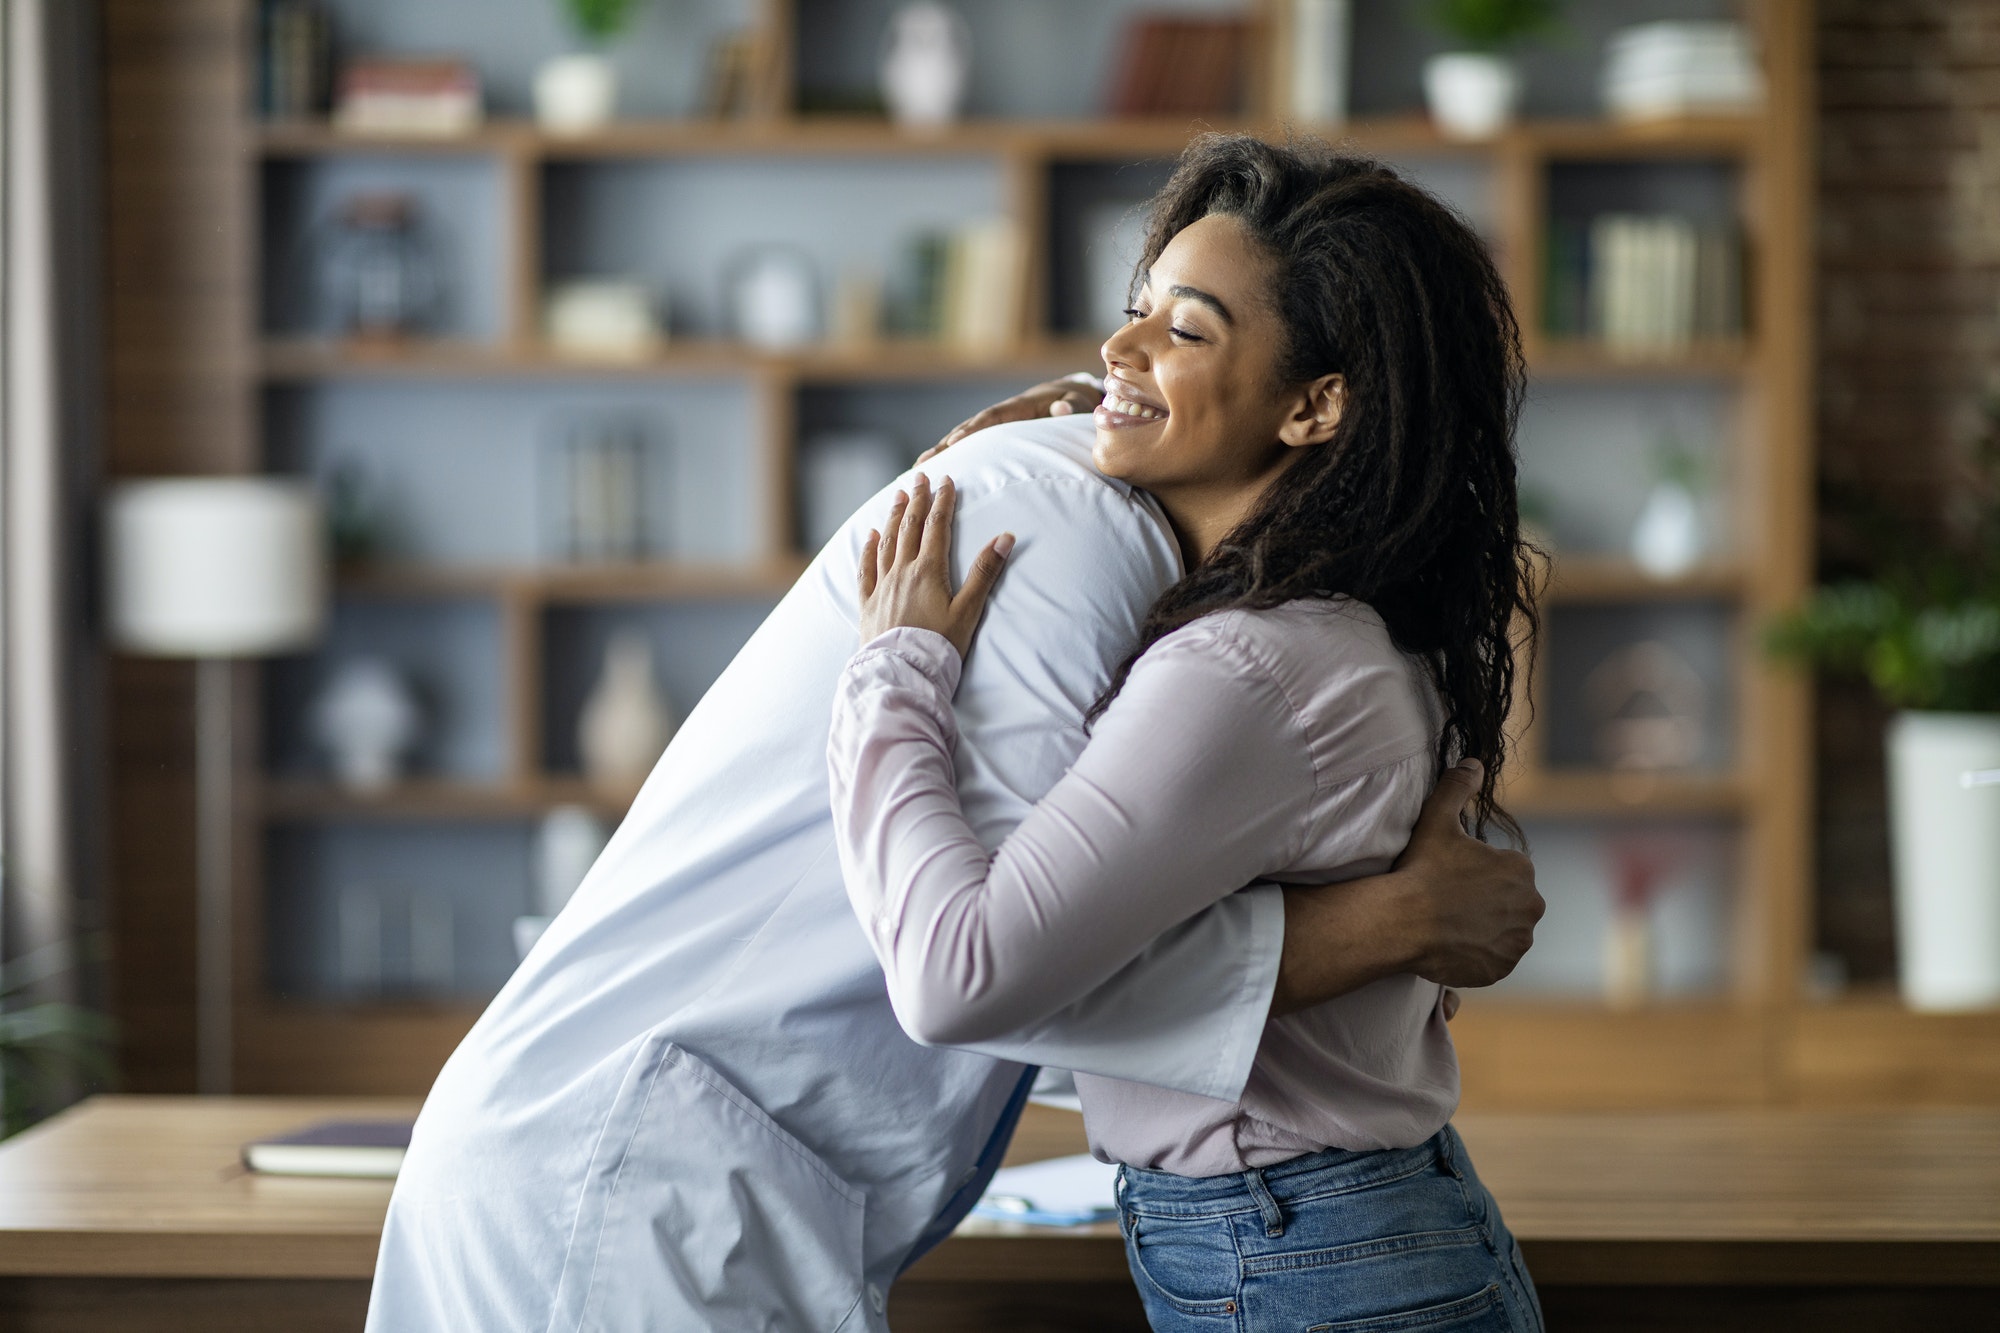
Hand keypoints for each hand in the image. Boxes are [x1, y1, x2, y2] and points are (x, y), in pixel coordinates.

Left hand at [858, 473, 1013, 659]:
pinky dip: (868, 549)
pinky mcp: (868, 605)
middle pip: (909, 528)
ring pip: (886, 542)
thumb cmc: (940, 646)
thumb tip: (1005, 538)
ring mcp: (882, 587)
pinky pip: (866, 569)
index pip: (936, 527)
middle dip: (916, 500)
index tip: (946, 481)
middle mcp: (902, 573)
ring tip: (897, 497)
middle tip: (919, 478)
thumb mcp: (969, 611)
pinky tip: (870, 537)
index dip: (942, 502)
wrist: (903, 674)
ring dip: (893, 517)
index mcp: (928, 571)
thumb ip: (986, 573)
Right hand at [918, 375, 1104, 462]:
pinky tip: (936, 469)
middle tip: (924, 463)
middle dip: (946, 445)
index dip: (972, 429)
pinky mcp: (995, 435)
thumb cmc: (1074, 403)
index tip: (954, 442)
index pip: (991, 418)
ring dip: (942, 451)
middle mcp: (1002, 414)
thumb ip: (1070, 407)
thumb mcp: (1077, 403)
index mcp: (1019, 407)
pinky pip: (972, 445)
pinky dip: (952, 454)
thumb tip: (1058, 410)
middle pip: (968, 429)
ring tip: (918, 469)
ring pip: (964, 437)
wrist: (1069, 397)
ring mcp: (996, 425)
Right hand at [1268, 759, 1539, 1016]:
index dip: (1477, 874)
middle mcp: (1530, 906)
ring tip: (1450, 925)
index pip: (1505, 872)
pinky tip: (1454, 944)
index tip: (1452, 878)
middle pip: (1509, 902)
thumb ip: (1457, 786)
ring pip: (1505, 931)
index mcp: (1520, 869)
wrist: (1402, 922)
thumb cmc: (1420, 869)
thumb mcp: (1436, 819)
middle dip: (1487, 902)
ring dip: (1486, 928)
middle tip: (1450, 902)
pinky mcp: (1502, 969)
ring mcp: (1517, 941)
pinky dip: (1480, 954)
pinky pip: (1495, 959)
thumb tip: (1473, 761)